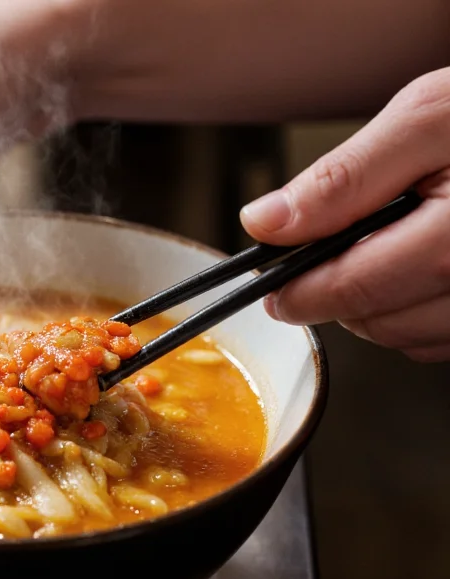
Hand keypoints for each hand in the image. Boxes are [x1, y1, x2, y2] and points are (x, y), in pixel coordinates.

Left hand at [240, 67, 449, 361]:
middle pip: (381, 322)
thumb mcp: (426, 120)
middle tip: (319, 259)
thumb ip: (344, 177)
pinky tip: (416, 269)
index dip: (301, 292)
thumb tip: (267, 222)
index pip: (359, 287)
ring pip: (410, 338)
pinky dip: (414, 313)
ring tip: (379, 250)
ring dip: (375, 308)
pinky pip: (444, 338)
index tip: (271, 286)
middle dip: (335, 296)